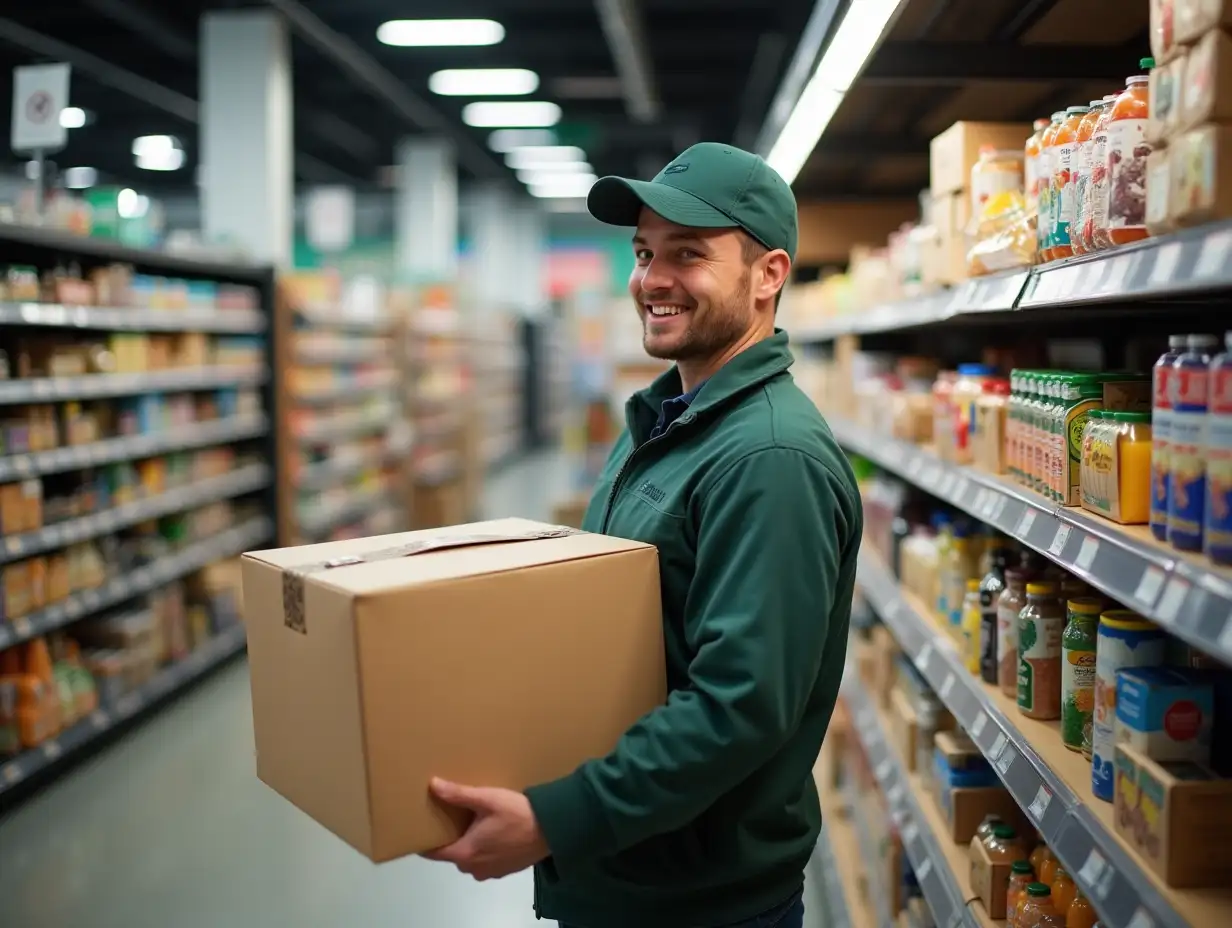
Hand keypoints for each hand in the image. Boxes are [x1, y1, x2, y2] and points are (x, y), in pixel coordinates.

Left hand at [422, 778, 549, 879]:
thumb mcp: (487, 799)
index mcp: (465, 853)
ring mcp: (490, 873)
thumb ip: (458, 794)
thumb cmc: (516, 814)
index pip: (434, 853)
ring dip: (470, 843)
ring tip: (474, 821)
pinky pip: (485, 860)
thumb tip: (432, 784)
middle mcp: (474, 869)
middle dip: (451, 837)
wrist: (552, 829)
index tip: (422, 826)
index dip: (425, 839)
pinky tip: (493, 831)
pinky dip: (484, 848)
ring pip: (470, 857)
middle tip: (452, 815)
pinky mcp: (505, 871)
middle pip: (453, 854)